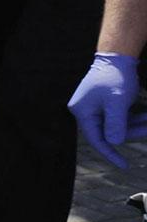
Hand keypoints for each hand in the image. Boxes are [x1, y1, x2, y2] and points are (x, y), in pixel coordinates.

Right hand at [69, 52, 139, 167]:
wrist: (117, 56)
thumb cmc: (115, 77)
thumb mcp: (117, 101)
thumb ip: (115, 123)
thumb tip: (114, 142)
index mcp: (83, 112)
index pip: (96, 138)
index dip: (110, 153)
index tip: (125, 165)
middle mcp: (86, 111)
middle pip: (110, 131)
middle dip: (132, 132)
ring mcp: (96, 107)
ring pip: (118, 125)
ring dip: (136, 125)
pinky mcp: (106, 104)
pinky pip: (121, 117)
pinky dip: (134, 119)